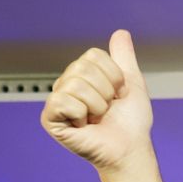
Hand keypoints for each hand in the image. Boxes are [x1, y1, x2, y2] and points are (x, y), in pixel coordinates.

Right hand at [41, 30, 153, 173]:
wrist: (130, 149)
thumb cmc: (131, 121)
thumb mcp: (132, 84)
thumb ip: (124, 58)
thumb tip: (121, 32)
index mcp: (83, 74)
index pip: (94, 55)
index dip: (115, 76)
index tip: (118, 95)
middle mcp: (67, 83)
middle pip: (84, 67)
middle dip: (106, 92)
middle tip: (107, 109)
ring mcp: (57, 100)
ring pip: (77, 84)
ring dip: (97, 105)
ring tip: (97, 118)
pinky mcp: (50, 117)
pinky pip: (64, 100)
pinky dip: (82, 114)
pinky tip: (84, 125)